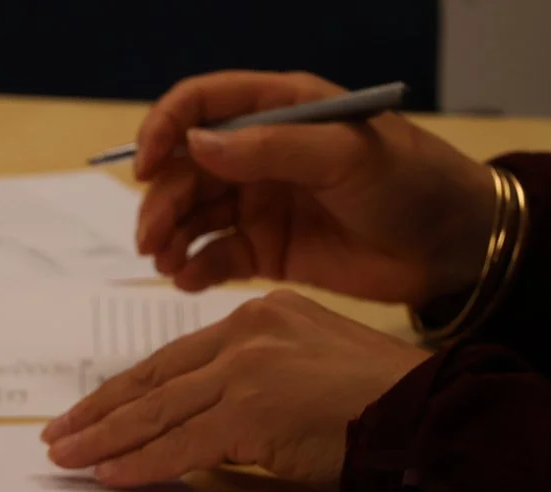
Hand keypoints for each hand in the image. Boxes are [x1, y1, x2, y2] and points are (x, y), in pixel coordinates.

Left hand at [40, 291, 429, 490]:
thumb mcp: (305, 372)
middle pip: (153, 380)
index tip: (88, 410)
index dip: (125, 390)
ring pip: (157, 412)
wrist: (430, 417)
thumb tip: (199, 423)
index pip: (172, 359)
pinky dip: (140, 464)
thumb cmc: (379, 404)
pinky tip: (108, 475)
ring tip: (65, 458)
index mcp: (258, 315)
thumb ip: (249, 385)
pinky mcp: (251, 411)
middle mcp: (246, 332)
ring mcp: (247, 370)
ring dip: (104, 441)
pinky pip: (180, 445)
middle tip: (57, 435)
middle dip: (98, 412)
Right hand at [133, 70, 495, 306]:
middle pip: (185, 169)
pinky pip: (213, 256)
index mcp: (277, 111)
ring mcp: (259, 203)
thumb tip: (193, 146)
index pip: (201, 105)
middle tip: (150, 240)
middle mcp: (259, 154)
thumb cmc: (409, 182)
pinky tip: (186, 280)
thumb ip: (268, 147)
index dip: (164, 129)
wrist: (454, 247)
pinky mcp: (264, 250)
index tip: (144, 168)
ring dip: (169, 236)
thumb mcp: (344, 154)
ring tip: (164, 263)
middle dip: (161, 202)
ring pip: (192, 215)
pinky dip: (192, 268)